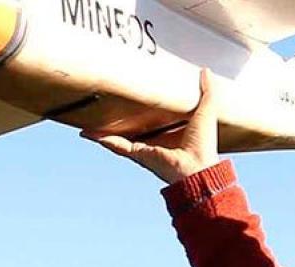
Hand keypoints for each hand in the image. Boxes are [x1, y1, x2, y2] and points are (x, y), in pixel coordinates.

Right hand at [82, 67, 218, 183]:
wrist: (197, 166)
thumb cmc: (204, 145)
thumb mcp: (206, 110)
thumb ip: (207, 91)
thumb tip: (205, 71)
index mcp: (171, 132)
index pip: (154, 118)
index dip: (145, 108)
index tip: (135, 96)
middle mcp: (156, 142)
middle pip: (134, 128)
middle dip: (120, 120)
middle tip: (107, 106)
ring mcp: (145, 148)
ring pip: (120, 137)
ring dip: (104, 130)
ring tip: (90, 120)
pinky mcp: (138, 153)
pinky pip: (117, 145)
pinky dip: (102, 139)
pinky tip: (88, 133)